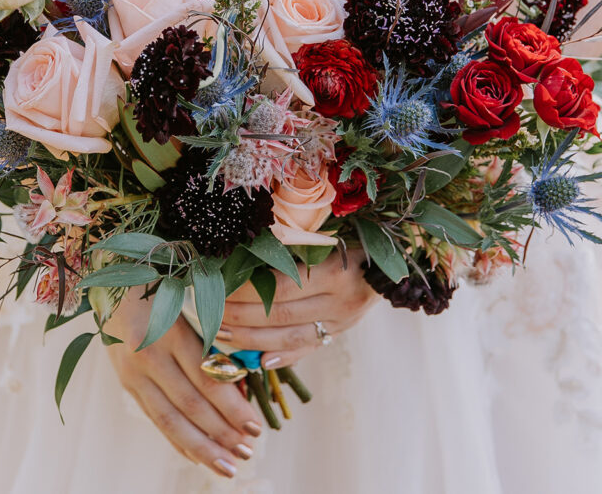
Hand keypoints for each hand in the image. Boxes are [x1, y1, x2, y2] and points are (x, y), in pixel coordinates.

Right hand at [104, 287, 262, 478]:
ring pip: (169, 419)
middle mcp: (149, 354)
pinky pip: (154, 417)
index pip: (208, 378)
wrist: (111, 279)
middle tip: (247, 451)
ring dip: (201, 447)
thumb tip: (240, 386)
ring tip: (227, 466)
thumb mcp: (189, 307)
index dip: (232, 407)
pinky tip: (196, 456)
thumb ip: (211, 343)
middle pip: (190, 404)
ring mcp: (133, 371)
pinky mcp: (126, 382)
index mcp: (172, 331)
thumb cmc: (162, 289)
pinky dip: (176, 440)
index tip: (255, 426)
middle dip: (221, 433)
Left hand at [217, 248, 377, 368]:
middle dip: (241, 318)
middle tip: (211, 316)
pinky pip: (307, 349)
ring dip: (252, 341)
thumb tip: (242, 260)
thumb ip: (290, 251)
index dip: (247, 292)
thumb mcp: (324, 239)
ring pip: (291, 338)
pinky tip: (257, 362)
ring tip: (223, 337)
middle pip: (281, 315)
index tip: (219, 289)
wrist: (389, 265)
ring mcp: (342, 322)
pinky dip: (281, 357)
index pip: (281, 286)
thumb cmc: (348, 242)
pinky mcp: (340, 334)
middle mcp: (340, 300)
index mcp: (334, 270)